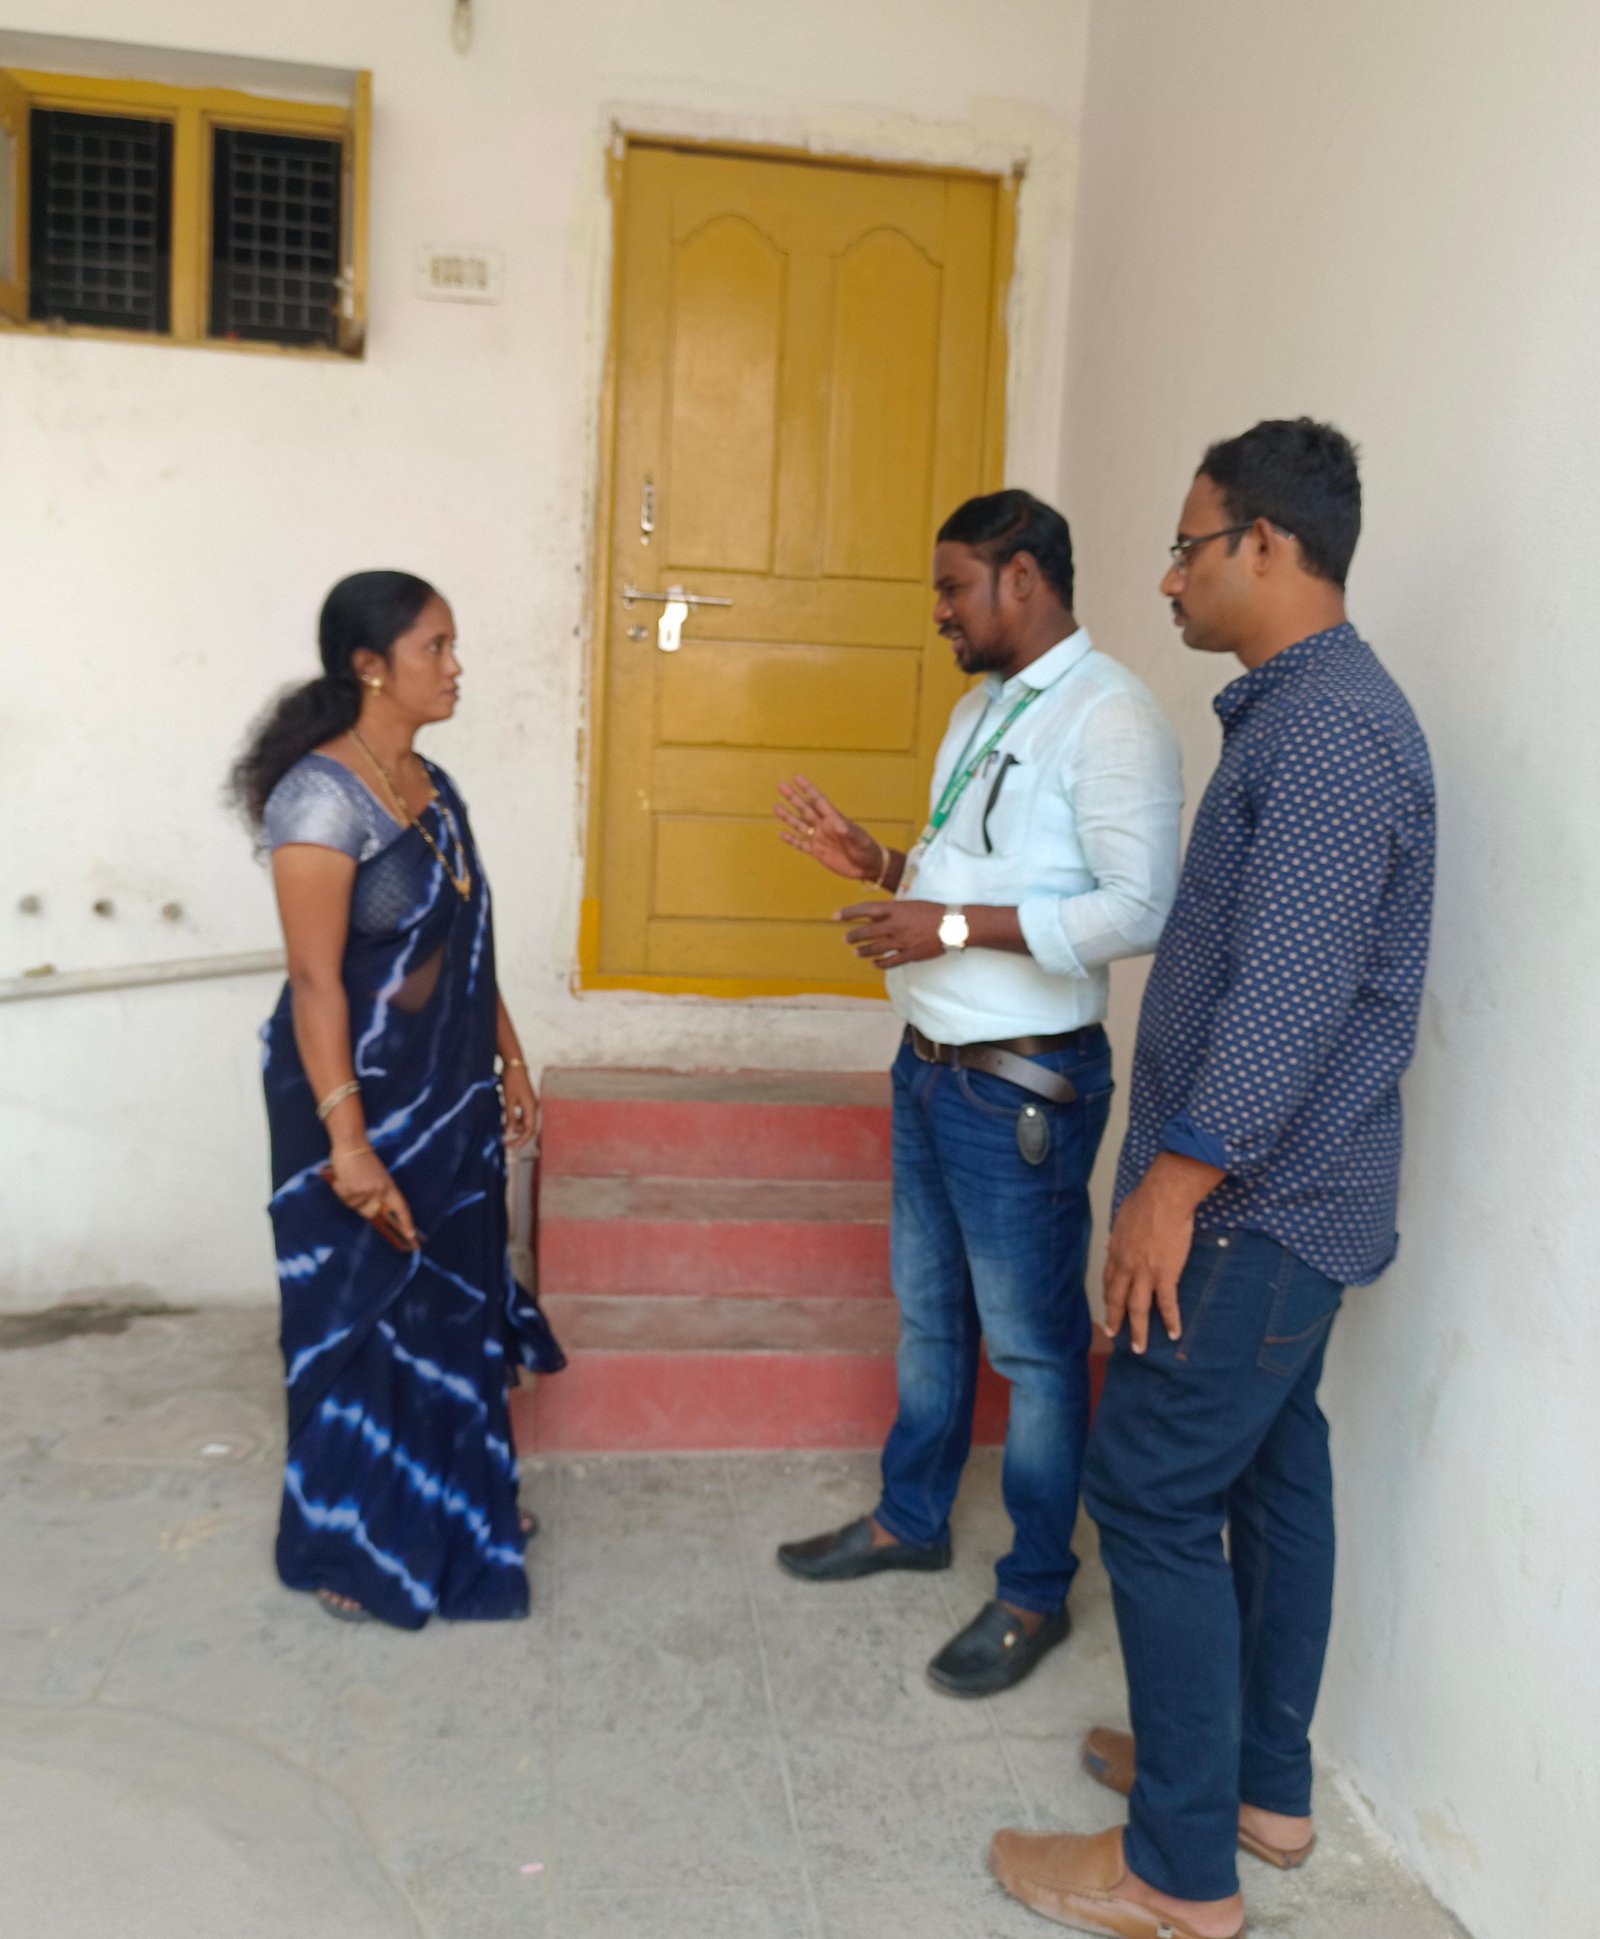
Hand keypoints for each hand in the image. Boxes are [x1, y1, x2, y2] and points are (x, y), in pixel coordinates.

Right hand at [329, 1146, 418, 1249]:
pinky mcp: (353, 1190)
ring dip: (348, 1196)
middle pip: (372, 1213)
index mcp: (389, 1187)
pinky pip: (345, 1198)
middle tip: (356, 1190)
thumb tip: (373, 1212)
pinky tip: (342, 1178)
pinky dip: (340, 1190)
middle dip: (363, 1207)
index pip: (401, 1208)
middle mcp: (380, 1191)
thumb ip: (377, 1194)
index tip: (411, 1236)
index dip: (406, 1223)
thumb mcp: (376, 1177)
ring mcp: (367, 1192)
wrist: (351, 1144)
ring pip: (355, 1207)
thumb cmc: (362, 1160)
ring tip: (349, 1179)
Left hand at [501, 1065, 538, 1151]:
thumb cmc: (511, 1080)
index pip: (529, 1130)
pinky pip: (523, 1116)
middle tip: (507, 1146)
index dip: (521, 1140)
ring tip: (503, 1134)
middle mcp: (533, 1107)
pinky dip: (515, 1121)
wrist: (515, 1064)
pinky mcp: (526, 1101)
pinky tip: (506, 1123)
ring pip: (525, 1123)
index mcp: (531, 1107)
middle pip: (529, 1128)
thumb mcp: (508, 1100)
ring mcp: (530, 1104)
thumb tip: (508, 1133)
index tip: (511, 1147)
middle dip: (519, 1138)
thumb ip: (509, 1117)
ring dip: (516, 1129)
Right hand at [776, 775, 882, 882]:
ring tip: (775, 807)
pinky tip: (781, 834)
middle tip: (780, 785)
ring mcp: (820, 839)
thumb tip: (835, 822)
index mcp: (834, 819)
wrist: (868, 867)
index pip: (817, 800)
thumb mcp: (858, 839)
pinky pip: (801, 844)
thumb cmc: (866, 849)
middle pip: (805, 809)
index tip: (796, 778)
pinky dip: (791, 840)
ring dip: (788, 816)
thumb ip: (847, 830)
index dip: (807, 789)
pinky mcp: (818, 853)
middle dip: (793, 797)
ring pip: (800, 825)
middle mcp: (824, 826)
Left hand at [836, 898, 945, 967]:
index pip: (865, 910)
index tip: (835, 917)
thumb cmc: (932, 911)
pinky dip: (880, 963)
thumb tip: (873, 917)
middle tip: (846, 939)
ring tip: (857, 952)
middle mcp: (895, 925)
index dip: (848, 913)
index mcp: (895, 909)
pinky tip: (874, 963)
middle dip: (853, 936)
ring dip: (863, 951)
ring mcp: (902, 942)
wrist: (953, 924)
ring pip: (875, 949)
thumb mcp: (909, 905)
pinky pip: (890, 962)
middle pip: (866, 932)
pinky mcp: (910, 955)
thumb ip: (892, 911)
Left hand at [1101, 1155, 1221, 1352]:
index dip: (1108, 1296)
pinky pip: (1167, 1303)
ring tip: (1139, 1348)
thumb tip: (1109, 1241)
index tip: (1109, 1305)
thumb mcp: (1122, 1218)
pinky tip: (1174, 1333)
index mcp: (1116, 1252)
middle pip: (1118, 1299)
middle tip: (1113, 1334)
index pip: (1109, 1280)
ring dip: (1138, 1330)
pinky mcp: (1165, 1274)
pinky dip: (1170, 1320)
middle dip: (1115, 1319)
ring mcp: (1144, 1273)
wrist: (1163, 1199)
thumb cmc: (1145, 1202)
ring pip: (1138, 1309)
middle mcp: (1126, 1267)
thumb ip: (1116, 1234)